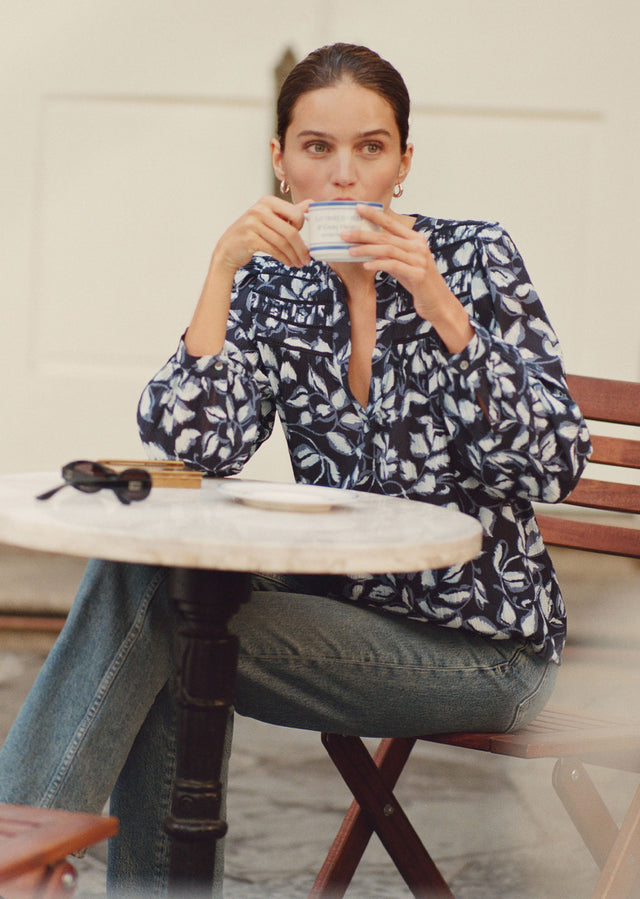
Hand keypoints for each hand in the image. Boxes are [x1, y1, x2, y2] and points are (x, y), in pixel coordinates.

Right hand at [213, 196, 310, 272]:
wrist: (228, 248)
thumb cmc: (252, 233)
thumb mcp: (270, 218)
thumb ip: (289, 211)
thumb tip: (311, 203)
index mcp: (268, 201)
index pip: (296, 213)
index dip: (302, 228)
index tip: (303, 238)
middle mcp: (260, 209)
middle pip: (290, 231)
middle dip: (301, 248)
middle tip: (307, 259)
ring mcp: (253, 224)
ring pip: (283, 243)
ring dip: (294, 256)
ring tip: (299, 263)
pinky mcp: (249, 238)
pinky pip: (274, 250)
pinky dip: (284, 259)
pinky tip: (288, 263)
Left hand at [343, 204, 473, 352]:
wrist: (438, 302)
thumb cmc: (419, 282)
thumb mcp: (404, 263)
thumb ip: (391, 253)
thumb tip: (368, 246)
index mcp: (416, 239)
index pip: (392, 223)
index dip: (374, 215)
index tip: (357, 208)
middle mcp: (418, 246)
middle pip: (386, 236)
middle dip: (363, 234)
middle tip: (344, 233)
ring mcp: (419, 260)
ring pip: (388, 250)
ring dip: (366, 249)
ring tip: (350, 250)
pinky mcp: (418, 274)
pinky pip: (393, 266)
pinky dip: (378, 264)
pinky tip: (366, 266)